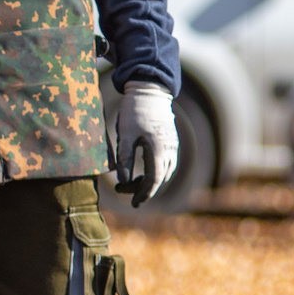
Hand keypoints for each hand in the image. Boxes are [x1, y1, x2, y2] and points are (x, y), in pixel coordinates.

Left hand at [112, 81, 177, 205]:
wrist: (150, 91)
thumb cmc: (134, 111)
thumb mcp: (125, 135)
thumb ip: (125, 159)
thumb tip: (123, 181)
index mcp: (159, 150)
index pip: (153, 181)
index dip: (143, 194)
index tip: (133, 204)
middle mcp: (170, 151)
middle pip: (159, 179)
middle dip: (141, 189)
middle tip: (121, 190)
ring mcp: (172, 146)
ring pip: (164, 172)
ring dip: (148, 181)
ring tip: (129, 182)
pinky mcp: (171, 141)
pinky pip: (166, 163)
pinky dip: (154, 171)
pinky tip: (140, 170)